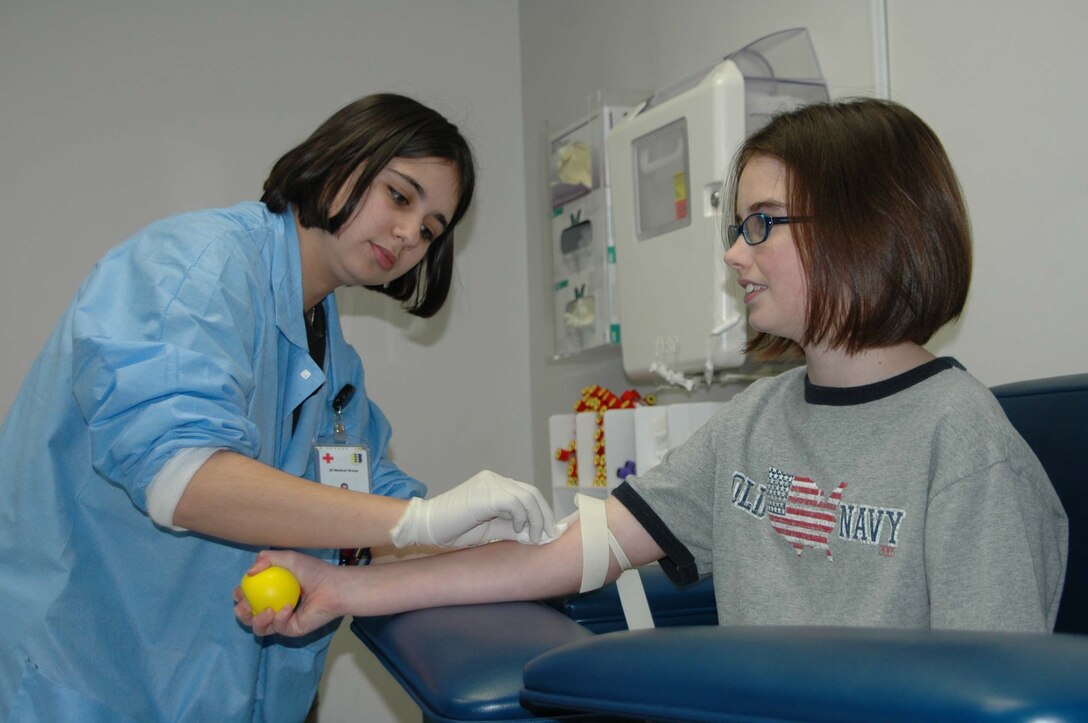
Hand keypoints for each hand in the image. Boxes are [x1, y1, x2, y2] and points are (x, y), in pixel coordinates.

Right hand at [233, 550, 341, 637]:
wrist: (333, 586)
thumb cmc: (314, 571)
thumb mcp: (288, 559)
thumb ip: (267, 559)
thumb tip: (249, 572)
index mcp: (272, 592)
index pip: (249, 597)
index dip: (240, 596)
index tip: (240, 591)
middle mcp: (275, 607)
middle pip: (249, 616)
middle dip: (241, 612)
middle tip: (246, 604)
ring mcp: (283, 620)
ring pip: (259, 628)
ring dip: (256, 620)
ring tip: (266, 609)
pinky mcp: (292, 630)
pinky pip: (278, 628)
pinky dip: (279, 618)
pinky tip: (287, 608)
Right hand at [389, 470, 556, 547]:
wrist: (426, 525)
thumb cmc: (454, 529)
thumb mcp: (490, 530)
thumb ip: (512, 528)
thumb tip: (535, 535)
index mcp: (496, 485)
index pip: (528, 494)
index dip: (542, 512)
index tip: (548, 532)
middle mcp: (495, 479)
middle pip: (532, 493)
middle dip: (544, 516)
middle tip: (547, 537)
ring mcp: (490, 483)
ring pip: (527, 497)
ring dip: (536, 519)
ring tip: (533, 537)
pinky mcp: (486, 493)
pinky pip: (515, 502)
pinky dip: (522, 518)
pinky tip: (517, 529)